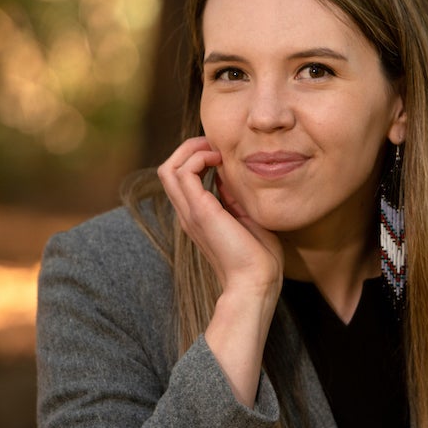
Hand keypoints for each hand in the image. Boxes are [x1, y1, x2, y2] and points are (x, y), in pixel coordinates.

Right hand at [158, 137, 282, 406]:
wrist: (256, 282)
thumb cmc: (259, 256)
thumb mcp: (246, 218)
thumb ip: (234, 198)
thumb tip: (230, 175)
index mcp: (199, 215)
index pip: (183, 178)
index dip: (198, 157)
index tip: (223, 152)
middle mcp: (189, 213)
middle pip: (169, 169)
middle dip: (191, 148)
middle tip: (217, 145)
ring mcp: (190, 212)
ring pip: (169, 168)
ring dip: (192, 150)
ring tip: (217, 150)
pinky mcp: (199, 211)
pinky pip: (183, 173)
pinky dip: (198, 158)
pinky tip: (220, 161)